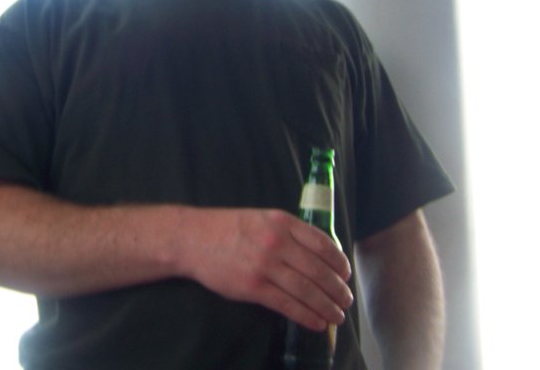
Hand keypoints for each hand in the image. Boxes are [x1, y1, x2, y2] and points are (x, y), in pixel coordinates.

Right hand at [177, 207, 352, 329]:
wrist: (192, 239)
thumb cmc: (228, 228)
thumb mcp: (261, 218)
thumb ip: (288, 232)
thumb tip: (319, 254)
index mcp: (281, 222)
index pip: (322, 243)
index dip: (339, 262)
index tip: (346, 274)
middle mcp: (276, 242)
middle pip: (318, 270)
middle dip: (338, 289)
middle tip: (346, 299)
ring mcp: (264, 266)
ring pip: (307, 290)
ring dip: (327, 306)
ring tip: (338, 315)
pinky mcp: (252, 287)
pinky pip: (287, 305)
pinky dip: (306, 316)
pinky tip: (317, 322)